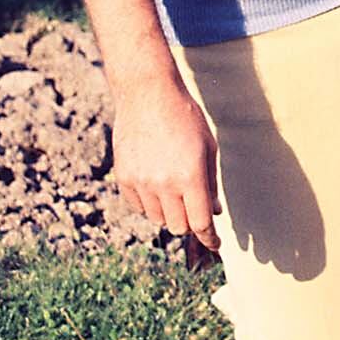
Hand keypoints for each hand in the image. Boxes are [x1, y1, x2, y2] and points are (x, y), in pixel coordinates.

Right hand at [110, 76, 221, 251]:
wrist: (147, 94)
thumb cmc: (185, 117)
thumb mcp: (207, 147)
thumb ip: (211, 182)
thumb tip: (214, 212)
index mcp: (190, 176)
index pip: (200, 223)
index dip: (210, 238)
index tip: (215, 245)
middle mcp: (164, 184)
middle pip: (179, 226)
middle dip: (190, 221)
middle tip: (194, 206)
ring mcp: (141, 182)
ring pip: (158, 218)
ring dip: (170, 211)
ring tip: (174, 186)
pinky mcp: (124, 178)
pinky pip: (138, 206)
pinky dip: (150, 203)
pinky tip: (156, 182)